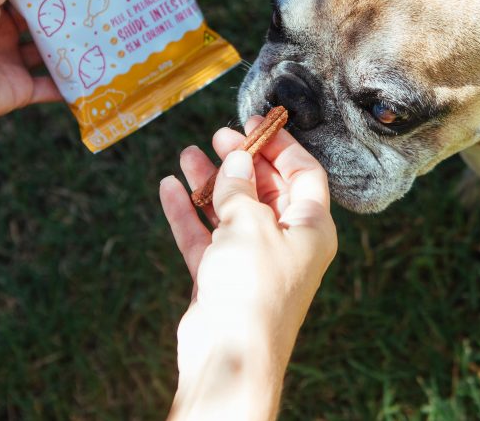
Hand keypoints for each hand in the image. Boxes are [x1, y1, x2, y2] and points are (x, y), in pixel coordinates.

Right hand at [159, 118, 336, 420]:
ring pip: (231, 210)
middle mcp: (286, 242)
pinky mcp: (223, 277)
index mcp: (310, 227)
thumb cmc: (252, 287)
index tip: (255, 122)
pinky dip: (188, 213)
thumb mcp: (249, 224)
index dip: (280, 144)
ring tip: (187, 154)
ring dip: (211, 182)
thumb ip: (241, 187)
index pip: (304, 173)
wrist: (230, 356)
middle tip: (217, 136)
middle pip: (266, 189)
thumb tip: (236, 160)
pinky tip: (169, 187)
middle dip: (241, 161)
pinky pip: (206, 236)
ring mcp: (253, 260)